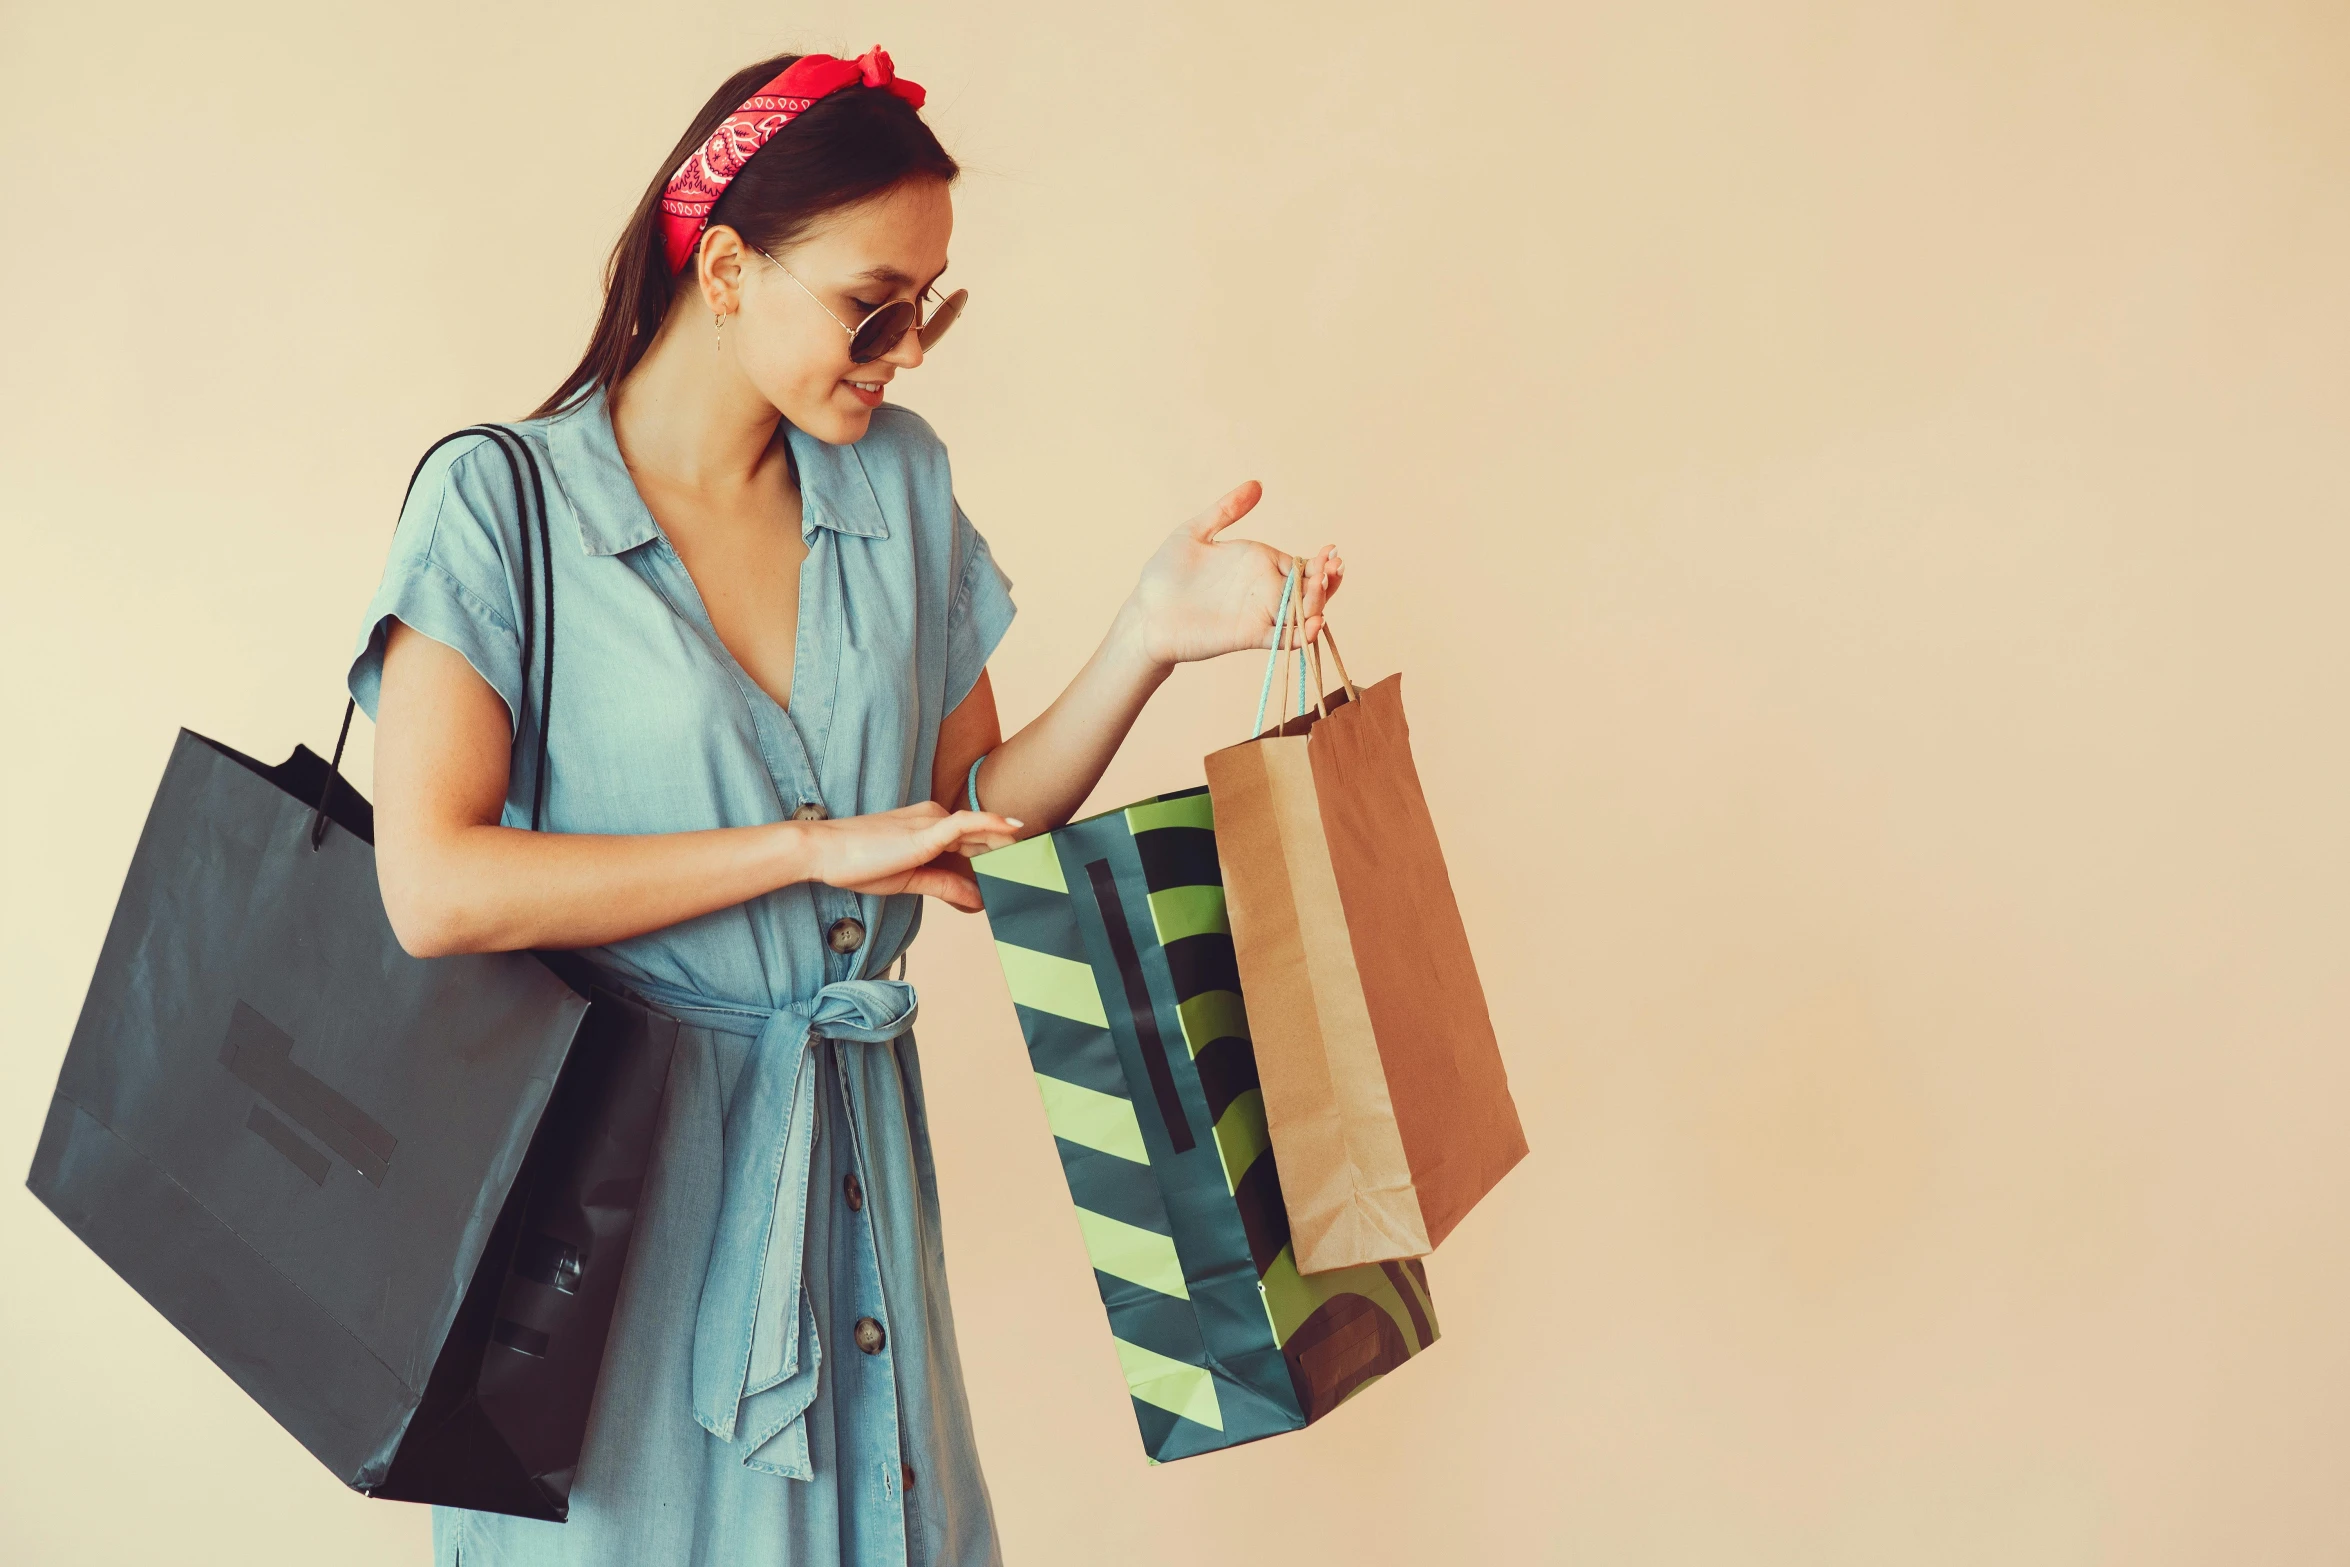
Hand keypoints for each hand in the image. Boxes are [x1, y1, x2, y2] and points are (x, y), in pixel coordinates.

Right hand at [803, 803, 1021, 911]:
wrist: (824, 851)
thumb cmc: (859, 862)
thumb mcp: (911, 880)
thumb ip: (946, 886)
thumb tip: (979, 900)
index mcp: (930, 827)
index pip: (973, 840)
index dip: (999, 852)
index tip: (1023, 865)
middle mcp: (934, 818)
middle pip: (982, 835)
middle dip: (1011, 849)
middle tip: (1041, 861)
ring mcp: (931, 822)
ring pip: (980, 831)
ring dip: (1008, 844)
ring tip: (1036, 853)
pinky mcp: (926, 831)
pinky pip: (967, 825)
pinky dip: (992, 827)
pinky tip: (1014, 831)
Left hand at [1124, 482, 1344, 667]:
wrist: (1145, 612)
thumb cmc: (1165, 574)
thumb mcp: (1194, 532)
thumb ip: (1226, 509)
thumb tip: (1257, 484)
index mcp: (1257, 563)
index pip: (1299, 564)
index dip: (1318, 561)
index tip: (1330, 552)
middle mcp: (1264, 590)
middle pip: (1308, 589)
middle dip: (1327, 580)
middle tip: (1333, 567)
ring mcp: (1259, 615)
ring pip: (1302, 613)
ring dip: (1320, 602)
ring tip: (1324, 585)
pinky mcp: (1250, 637)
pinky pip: (1284, 639)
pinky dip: (1303, 634)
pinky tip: (1314, 622)